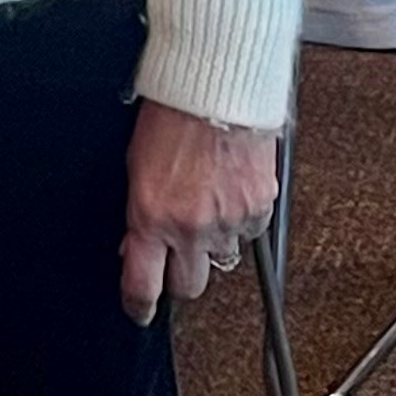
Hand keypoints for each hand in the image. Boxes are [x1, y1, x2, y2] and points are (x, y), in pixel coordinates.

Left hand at [120, 99, 278, 322]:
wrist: (217, 84)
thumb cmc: (172, 111)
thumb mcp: (136, 163)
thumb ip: (140, 211)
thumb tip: (138, 243)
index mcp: (150, 215)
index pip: (142, 285)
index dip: (139, 306)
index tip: (139, 311)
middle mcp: (190, 226)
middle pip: (189, 286)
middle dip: (181, 274)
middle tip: (177, 251)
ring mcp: (228, 220)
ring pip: (222, 259)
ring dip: (212, 242)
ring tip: (206, 203)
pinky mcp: (259, 209)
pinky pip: (249, 234)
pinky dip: (240, 221)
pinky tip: (229, 192)